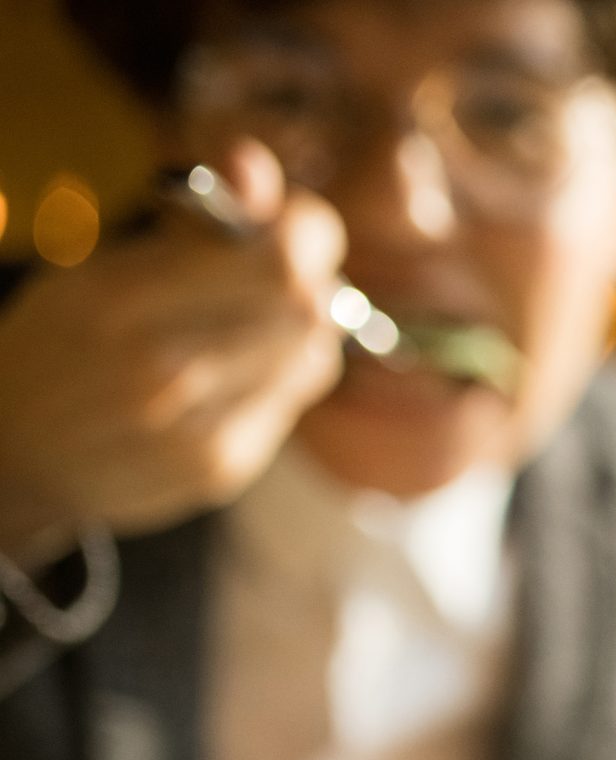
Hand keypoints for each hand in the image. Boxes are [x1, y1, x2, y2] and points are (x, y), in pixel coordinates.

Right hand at [0, 140, 343, 562]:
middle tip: (271, 274)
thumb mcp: (103, 266)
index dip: (306, 232)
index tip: (292, 226)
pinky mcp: (220, 468)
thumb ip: (192, 219)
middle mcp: (165, 368)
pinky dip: (278, 378)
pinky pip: (289, 405)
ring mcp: (196, 427)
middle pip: (307, 307)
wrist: (16, 455)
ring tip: (247, 325)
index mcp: (122, 300)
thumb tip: (252, 161)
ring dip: (297, 330)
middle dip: (305, 278)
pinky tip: (232, 374)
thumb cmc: (63, 344)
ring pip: (312, 356)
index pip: (279, 260)